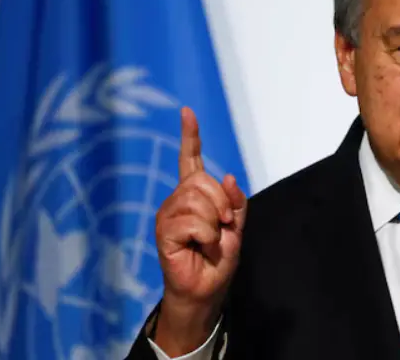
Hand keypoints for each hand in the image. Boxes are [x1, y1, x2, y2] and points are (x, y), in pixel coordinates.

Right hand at [153, 106, 246, 354]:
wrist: (207, 288)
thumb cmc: (218, 258)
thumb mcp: (235, 225)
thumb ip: (234, 201)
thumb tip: (225, 176)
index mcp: (194, 194)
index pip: (189, 159)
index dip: (189, 136)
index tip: (187, 112)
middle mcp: (177, 200)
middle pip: (200, 180)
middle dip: (220, 202)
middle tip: (223, 225)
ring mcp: (168, 215)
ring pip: (195, 199)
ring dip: (213, 221)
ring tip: (210, 238)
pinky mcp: (164, 232)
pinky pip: (191, 220)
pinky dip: (205, 234)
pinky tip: (200, 246)